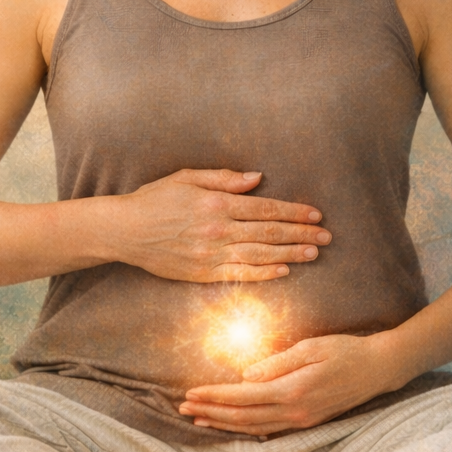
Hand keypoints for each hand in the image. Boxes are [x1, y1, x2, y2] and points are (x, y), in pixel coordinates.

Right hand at [114, 168, 330, 282]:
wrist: (125, 230)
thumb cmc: (156, 198)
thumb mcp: (188, 177)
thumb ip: (224, 178)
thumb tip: (258, 178)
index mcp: (216, 202)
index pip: (265, 208)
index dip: (293, 211)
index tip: (315, 213)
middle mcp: (218, 230)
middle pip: (268, 233)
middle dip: (301, 233)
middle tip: (327, 236)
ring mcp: (211, 254)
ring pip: (260, 255)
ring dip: (291, 254)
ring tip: (315, 253)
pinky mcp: (203, 273)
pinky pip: (240, 274)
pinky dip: (264, 274)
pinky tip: (284, 271)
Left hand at [179, 332, 397, 434]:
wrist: (379, 369)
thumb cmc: (346, 351)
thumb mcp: (311, 348)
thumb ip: (277, 363)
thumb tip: (245, 376)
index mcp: (293, 391)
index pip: (242, 397)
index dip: (214, 396)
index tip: (190, 394)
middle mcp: (295, 412)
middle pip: (243, 418)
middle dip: (211, 413)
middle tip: (183, 409)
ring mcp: (302, 421)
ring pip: (253, 427)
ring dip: (224, 423)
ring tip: (199, 418)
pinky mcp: (307, 421)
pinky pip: (269, 428)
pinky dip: (246, 427)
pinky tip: (232, 423)